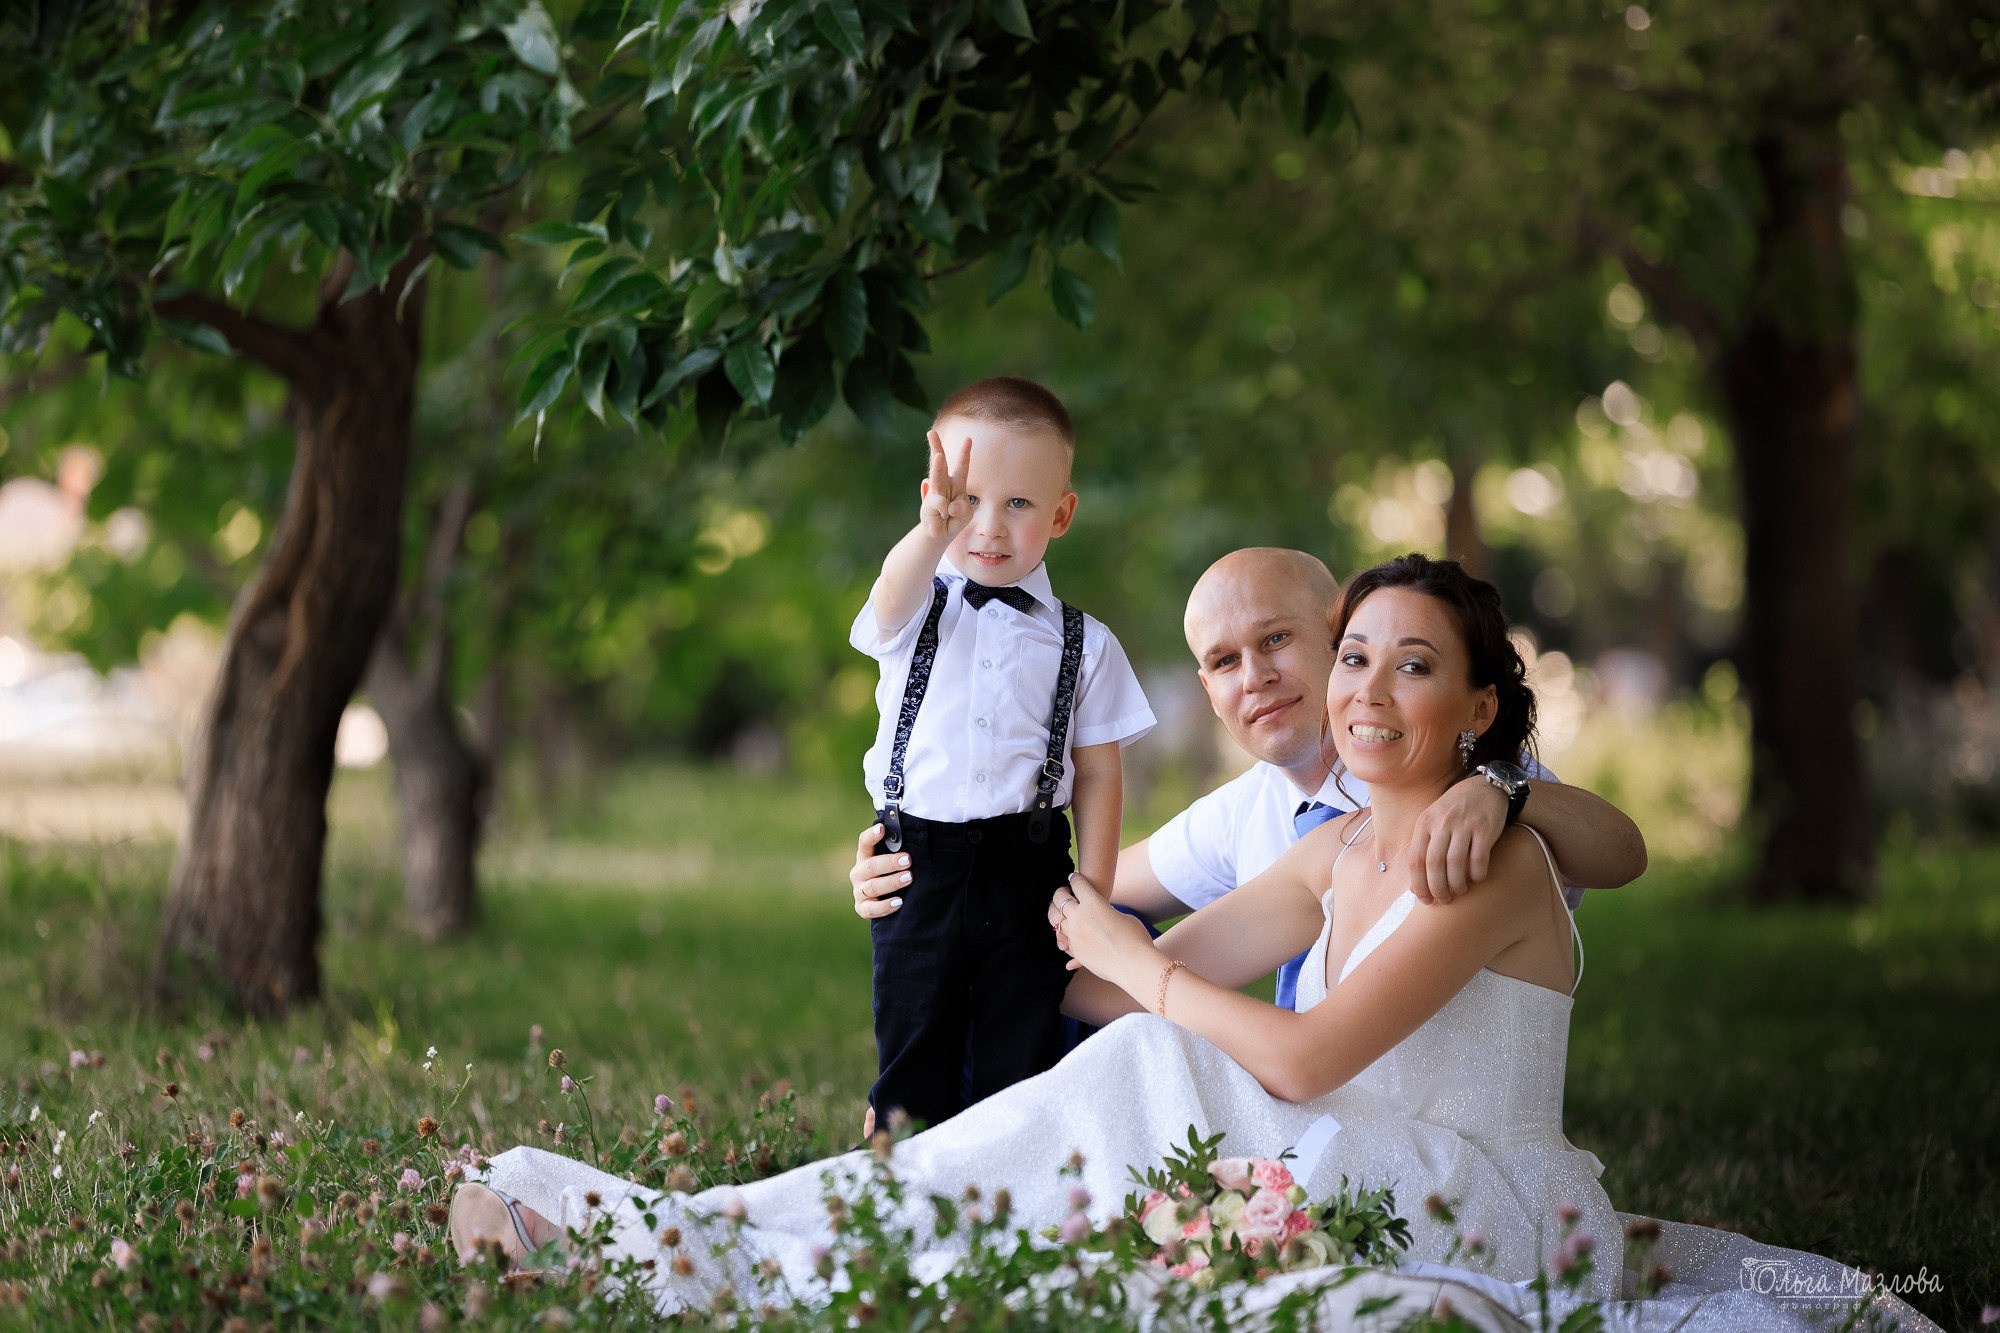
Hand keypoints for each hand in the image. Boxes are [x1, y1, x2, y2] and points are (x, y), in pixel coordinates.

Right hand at [850, 823, 910, 919]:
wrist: (885, 898)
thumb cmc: (894, 872)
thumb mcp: (893, 859)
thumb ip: (898, 849)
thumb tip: (915, 834)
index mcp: (865, 856)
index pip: (865, 842)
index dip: (872, 835)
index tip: (882, 828)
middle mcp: (859, 872)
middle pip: (871, 866)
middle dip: (890, 863)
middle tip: (907, 860)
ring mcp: (858, 891)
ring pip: (872, 887)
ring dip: (891, 882)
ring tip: (909, 878)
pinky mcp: (862, 908)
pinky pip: (871, 909)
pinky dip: (884, 906)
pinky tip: (899, 902)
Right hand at [919, 430, 972, 539]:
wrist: (940, 534)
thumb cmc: (955, 520)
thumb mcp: (966, 514)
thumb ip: (962, 508)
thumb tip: (949, 505)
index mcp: (958, 483)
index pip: (962, 466)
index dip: (965, 453)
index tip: (968, 439)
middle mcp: (945, 484)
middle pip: (940, 463)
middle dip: (936, 447)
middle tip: (931, 433)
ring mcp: (935, 493)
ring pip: (937, 477)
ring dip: (938, 466)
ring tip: (938, 455)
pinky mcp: (930, 503)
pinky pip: (941, 504)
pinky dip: (946, 512)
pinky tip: (944, 516)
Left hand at [1048, 872, 1149, 976]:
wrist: (1134, 964)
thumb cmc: (1135, 937)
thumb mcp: (1122, 917)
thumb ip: (1107, 912)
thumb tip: (1101, 916)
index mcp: (1093, 902)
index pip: (1077, 884)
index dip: (1075, 878)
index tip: (1074, 877)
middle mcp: (1079, 916)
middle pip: (1060, 898)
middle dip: (1060, 893)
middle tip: (1063, 892)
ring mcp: (1074, 934)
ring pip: (1054, 919)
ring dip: (1055, 912)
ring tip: (1057, 910)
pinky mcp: (1074, 950)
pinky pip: (1062, 939)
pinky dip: (1062, 934)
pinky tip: (1064, 933)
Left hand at [1406, 776, 1508, 903]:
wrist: (1485, 787)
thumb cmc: (1454, 811)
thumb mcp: (1433, 822)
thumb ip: (1423, 849)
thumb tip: (1415, 887)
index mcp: (1425, 823)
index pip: (1415, 860)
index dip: (1419, 884)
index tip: (1424, 899)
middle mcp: (1442, 823)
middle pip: (1434, 864)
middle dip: (1437, 888)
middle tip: (1443, 899)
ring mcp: (1464, 824)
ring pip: (1455, 864)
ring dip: (1457, 884)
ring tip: (1459, 891)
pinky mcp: (1485, 828)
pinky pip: (1479, 858)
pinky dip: (1477, 874)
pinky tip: (1476, 878)